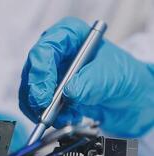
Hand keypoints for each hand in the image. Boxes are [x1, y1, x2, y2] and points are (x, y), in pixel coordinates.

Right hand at [19, 17, 153, 136]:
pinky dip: (47, 116)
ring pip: (30, 91)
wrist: (127, 96)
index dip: (41, 72)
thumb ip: (90, 82)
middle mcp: (54, 52)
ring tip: (64, 119)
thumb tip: (69, 92)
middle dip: (37, 94)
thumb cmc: (121, 75)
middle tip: (45, 112)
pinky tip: (66, 118)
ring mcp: (49, 72)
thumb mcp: (110, 75)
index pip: (46, 49)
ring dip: (42, 109)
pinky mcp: (48, 91)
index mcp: (69, 35)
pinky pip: (35, 105)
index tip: (44, 95)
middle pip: (32, 71)